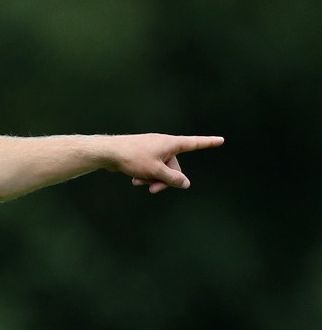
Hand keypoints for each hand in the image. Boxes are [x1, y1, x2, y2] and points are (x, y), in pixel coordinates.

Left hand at [109, 134, 224, 193]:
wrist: (109, 152)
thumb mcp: (156, 171)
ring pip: (161, 170)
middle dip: (165, 180)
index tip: (221, 140)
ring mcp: (154, 149)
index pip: (194, 143)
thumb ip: (173, 179)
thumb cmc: (133, 158)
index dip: (208, 143)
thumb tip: (186, 183)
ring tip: (138, 182)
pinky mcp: (144, 155)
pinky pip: (151, 168)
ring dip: (152, 179)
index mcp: (171, 143)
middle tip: (152, 189)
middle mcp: (164, 144)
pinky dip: (145, 175)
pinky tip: (134, 179)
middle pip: (175, 167)